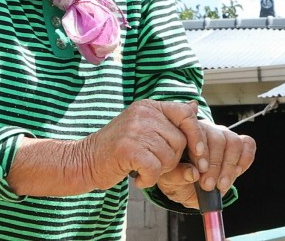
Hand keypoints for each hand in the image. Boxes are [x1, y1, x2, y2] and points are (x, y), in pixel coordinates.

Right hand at [77, 99, 205, 190]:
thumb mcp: (145, 131)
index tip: (200, 155)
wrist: (84, 161)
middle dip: (173, 159)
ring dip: (159, 170)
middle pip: (180, 140)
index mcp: (150, 106)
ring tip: (142, 168)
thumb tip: (194, 107)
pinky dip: (149, 179)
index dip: (197, 136)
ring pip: (169, 156)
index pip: (186, 114)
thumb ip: (169, 123)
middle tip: (154, 164)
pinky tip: (138, 178)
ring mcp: (135, 129)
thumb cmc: (118, 150)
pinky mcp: (128, 148)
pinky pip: (155, 168)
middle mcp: (144, 113)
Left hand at [153, 121, 255, 207]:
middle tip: (209, 185)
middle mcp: (207, 130)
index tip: (200, 171)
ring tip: (222, 185)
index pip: (198, 132)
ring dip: (229, 166)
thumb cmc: (177, 178)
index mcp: (186, 133)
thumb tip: (192, 174)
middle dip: (215, 165)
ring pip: (234, 142)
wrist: (188, 185)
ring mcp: (223, 135)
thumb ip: (178, 176)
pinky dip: (244, 160)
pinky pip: (247, 145)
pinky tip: (236, 173)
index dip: (202, 151)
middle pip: (218, 139)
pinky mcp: (238, 143)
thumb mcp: (170, 179)